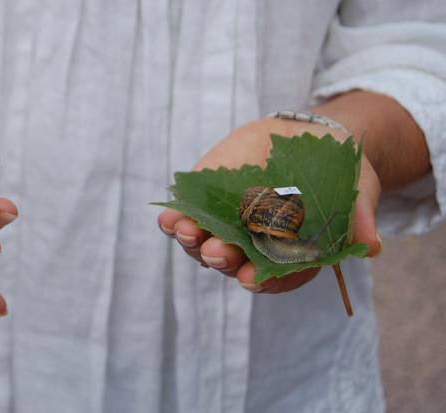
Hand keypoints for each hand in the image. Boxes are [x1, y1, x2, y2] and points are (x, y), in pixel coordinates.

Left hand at [157, 117, 381, 292]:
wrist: (310, 138)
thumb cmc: (337, 173)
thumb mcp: (356, 190)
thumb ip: (359, 218)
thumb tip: (372, 246)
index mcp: (288, 255)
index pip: (274, 277)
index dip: (263, 280)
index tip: (251, 279)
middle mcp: (254, 247)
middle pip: (234, 263)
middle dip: (223, 259)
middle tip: (217, 253)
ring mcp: (227, 225)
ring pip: (204, 244)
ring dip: (192, 242)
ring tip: (185, 231)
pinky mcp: (207, 200)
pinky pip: (187, 216)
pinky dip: (175, 219)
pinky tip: (168, 217)